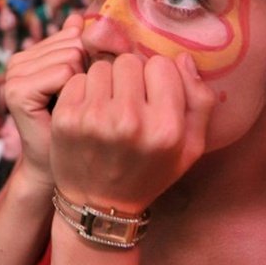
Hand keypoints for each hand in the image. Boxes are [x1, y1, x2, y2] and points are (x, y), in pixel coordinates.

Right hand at [2, 13, 86, 188]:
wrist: (60, 167)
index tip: (82, 90)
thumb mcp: (80, 81)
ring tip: (72, 108)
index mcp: (30, 55)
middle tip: (79, 102)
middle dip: (86, 71)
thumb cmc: (76, 126)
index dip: (89, 61)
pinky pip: (64, 73)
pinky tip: (66, 111)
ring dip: (82, 84)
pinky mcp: (18, 91)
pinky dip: (73, 92)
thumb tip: (78, 16)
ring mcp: (14, 75)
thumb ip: (77, 49)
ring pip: (71, 56)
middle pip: (74, 43)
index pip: (74, 35)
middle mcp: (17, 61)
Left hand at [50, 52, 216, 212]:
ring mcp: (94, 119)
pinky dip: (83, 90)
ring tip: (108, 108)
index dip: (158, 77)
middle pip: (129, 61)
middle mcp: (129, 121)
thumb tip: (182, 58)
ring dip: (106, 82)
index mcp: (165, 128)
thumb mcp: (190, 147)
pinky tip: (89, 113)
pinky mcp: (65, 118)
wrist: (99, 206)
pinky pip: (77, 78)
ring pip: (102, 66)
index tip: (152, 96)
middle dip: (130, 77)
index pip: (162, 65)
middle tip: (128, 101)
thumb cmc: (149, 172)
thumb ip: (199, 101)